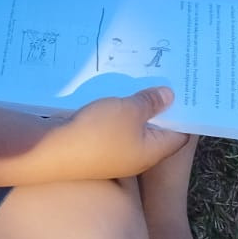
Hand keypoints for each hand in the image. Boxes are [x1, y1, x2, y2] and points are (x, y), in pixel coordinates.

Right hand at [62, 87, 188, 179]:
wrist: (53, 151)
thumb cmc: (98, 133)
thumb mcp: (130, 109)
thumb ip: (151, 101)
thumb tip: (170, 95)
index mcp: (153, 151)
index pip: (180, 134)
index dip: (184, 113)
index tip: (184, 91)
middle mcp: (138, 157)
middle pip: (157, 130)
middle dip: (160, 107)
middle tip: (162, 80)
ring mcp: (116, 156)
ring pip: (133, 129)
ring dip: (136, 109)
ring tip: (138, 83)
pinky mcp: (97, 150)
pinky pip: (114, 130)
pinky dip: (117, 115)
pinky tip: (112, 97)